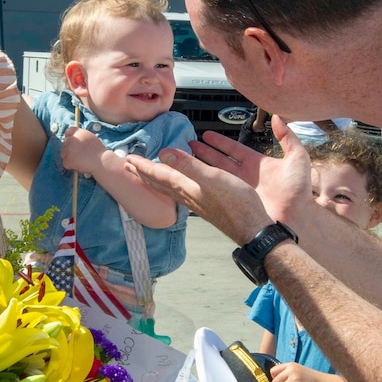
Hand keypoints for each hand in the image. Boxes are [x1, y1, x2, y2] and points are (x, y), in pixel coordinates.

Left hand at [60, 126, 109, 175]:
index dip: (69, 138)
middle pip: (65, 144)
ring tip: (80, 160)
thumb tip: (71, 138)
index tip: (73, 144)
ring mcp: (69, 149)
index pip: (68, 131)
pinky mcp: (68, 159)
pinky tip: (79, 165)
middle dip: (69, 150)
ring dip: (69, 158)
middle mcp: (72, 139)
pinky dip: (70, 166)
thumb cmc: (98, 152)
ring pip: (63, 154)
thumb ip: (80, 136)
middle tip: (80, 155)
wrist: (102, 162)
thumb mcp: (90, 138)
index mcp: (78, 132)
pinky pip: (65, 163)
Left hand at [128, 117, 317, 235]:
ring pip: (168, 188)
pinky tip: (178, 185)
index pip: (158, 174)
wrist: (253, 228)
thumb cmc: (237, 204)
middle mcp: (187, 195)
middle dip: (142, 173)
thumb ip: (188, 166)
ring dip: (155, 179)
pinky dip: (173, 184)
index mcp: (186, 187)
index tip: (127, 157)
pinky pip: (181, 191)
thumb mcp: (212, 179)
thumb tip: (164, 153)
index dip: (142, 165)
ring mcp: (196, 201)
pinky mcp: (206, 204)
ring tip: (146, 173)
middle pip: (158, 182)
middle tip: (128, 165)